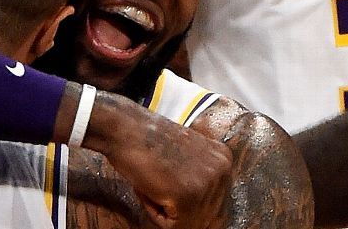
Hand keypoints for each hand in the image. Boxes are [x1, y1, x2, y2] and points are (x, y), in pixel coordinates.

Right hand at [85, 91, 233, 228]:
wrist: (124, 128)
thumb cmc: (145, 142)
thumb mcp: (186, 156)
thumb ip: (201, 178)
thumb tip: (207, 216)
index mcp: (224, 159)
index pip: (214, 204)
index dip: (185, 199)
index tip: (169, 176)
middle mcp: (222, 170)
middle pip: (204, 216)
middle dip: (177, 206)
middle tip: (159, 178)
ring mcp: (207, 183)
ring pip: (187, 223)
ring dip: (163, 208)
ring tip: (154, 180)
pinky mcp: (188, 195)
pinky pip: (172, 226)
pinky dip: (153, 211)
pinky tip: (149, 186)